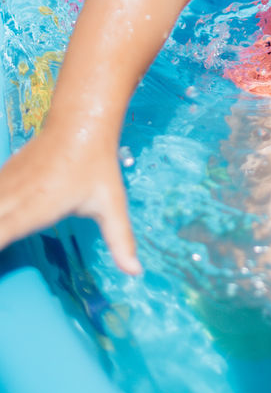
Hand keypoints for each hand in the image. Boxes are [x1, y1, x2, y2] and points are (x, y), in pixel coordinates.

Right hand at [0, 129, 141, 274]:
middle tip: (3, 258)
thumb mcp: (111, 204)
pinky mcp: (2, 174)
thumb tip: (134, 271)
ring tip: (4, 235)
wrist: (80, 121)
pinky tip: (0, 214)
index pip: (0, 234)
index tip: (0, 263)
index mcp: (36, 208)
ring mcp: (5, 183)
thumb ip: (120, 240)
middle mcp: (14, 196)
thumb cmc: (96, 165)